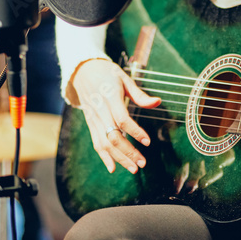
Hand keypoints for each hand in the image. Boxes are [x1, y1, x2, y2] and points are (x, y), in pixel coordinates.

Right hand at [70, 58, 160, 173]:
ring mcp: (93, 118)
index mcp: (110, 97)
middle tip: (143, 163)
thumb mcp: (125, 79)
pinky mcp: (90, 124)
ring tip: (133, 168)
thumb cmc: (108, 74)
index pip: (122, 119)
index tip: (148, 142)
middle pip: (113, 136)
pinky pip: (96, 142)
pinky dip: (104, 157)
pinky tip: (113, 168)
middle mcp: (100, 110)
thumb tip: (158, 102)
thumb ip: (140, 94)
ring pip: (104, 143)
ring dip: (119, 158)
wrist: (83, 71)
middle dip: (128, 152)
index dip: (135, 132)